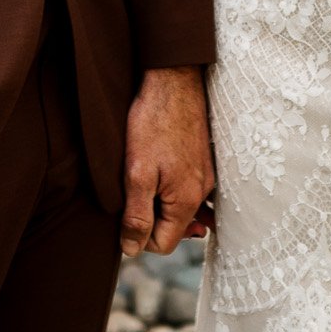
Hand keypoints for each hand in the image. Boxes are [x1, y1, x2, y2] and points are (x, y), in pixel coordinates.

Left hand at [121, 66, 214, 256]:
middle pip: (174, 228)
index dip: (138, 237)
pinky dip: (172, 189)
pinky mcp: (203, 160)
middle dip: (150, 218)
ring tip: (144, 182)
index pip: (163, 245)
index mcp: (187, 201)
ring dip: (160, 203)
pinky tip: (158, 172)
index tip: (124, 212)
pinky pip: (188, 189)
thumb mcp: (137, 174)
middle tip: (131, 193)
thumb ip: (137, 216)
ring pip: (180, 208)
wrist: (173, 81)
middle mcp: (203, 192)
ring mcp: (206, 175)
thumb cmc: (153, 123)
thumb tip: (132, 250)